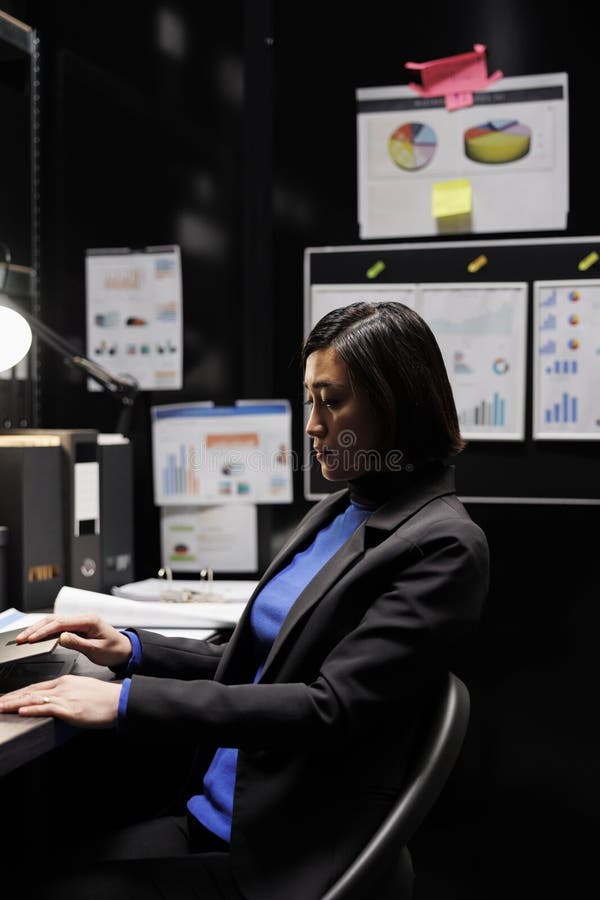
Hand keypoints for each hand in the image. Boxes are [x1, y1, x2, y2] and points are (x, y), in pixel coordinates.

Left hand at [0, 675, 121, 726]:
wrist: (118, 700)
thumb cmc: (103, 698)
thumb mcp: (82, 690)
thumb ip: (67, 694)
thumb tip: (55, 701)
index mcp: (65, 681)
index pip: (35, 687)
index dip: (18, 693)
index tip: (5, 698)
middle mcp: (62, 686)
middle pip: (30, 691)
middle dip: (9, 698)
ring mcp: (65, 697)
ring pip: (33, 699)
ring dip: (13, 703)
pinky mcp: (69, 709)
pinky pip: (46, 708)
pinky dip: (32, 708)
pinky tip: (21, 710)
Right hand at [15, 614, 132, 668]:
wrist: (124, 650)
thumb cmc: (114, 650)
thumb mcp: (96, 650)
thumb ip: (78, 643)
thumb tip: (61, 638)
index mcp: (89, 620)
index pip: (61, 623)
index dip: (44, 631)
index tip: (31, 638)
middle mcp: (83, 618)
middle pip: (54, 620)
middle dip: (36, 628)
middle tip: (21, 638)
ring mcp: (80, 621)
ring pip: (54, 622)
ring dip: (39, 629)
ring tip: (25, 637)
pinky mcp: (78, 627)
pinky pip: (59, 626)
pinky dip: (46, 630)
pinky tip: (37, 636)